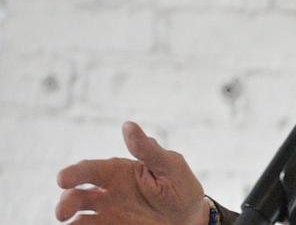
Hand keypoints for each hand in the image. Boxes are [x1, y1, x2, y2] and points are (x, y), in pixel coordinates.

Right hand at [56, 121, 209, 224]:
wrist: (189, 216)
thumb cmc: (179, 185)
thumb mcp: (169, 165)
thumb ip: (147, 149)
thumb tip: (127, 124)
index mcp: (118, 171)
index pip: (91, 170)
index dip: (75, 173)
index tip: (62, 179)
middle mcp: (107, 192)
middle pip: (78, 195)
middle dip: (66, 201)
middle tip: (62, 211)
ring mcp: (108, 213)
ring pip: (80, 217)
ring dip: (71, 221)